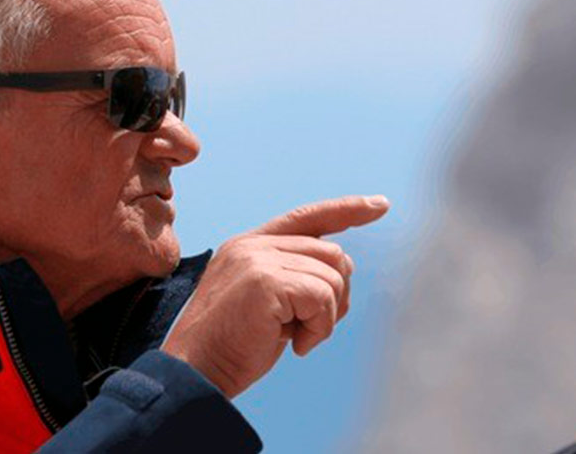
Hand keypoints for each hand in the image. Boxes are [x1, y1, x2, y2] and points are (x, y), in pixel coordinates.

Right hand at [161, 195, 389, 397]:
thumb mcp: (265, 301)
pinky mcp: (264, 280)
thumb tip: (340, 268)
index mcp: (248, 245)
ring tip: (296, 339)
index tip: (379, 205)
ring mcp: (256, 258)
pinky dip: (319, 329)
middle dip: (336, 296)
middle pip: (331, 254)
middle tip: (310, 328)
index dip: (346, 210)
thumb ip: (292, 276)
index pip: (307, 217)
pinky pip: (322, 298)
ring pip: (331, 276)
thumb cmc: (231, 346)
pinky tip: (296, 345)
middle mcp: (252, 244)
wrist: (195, 370)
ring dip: (325, 318)